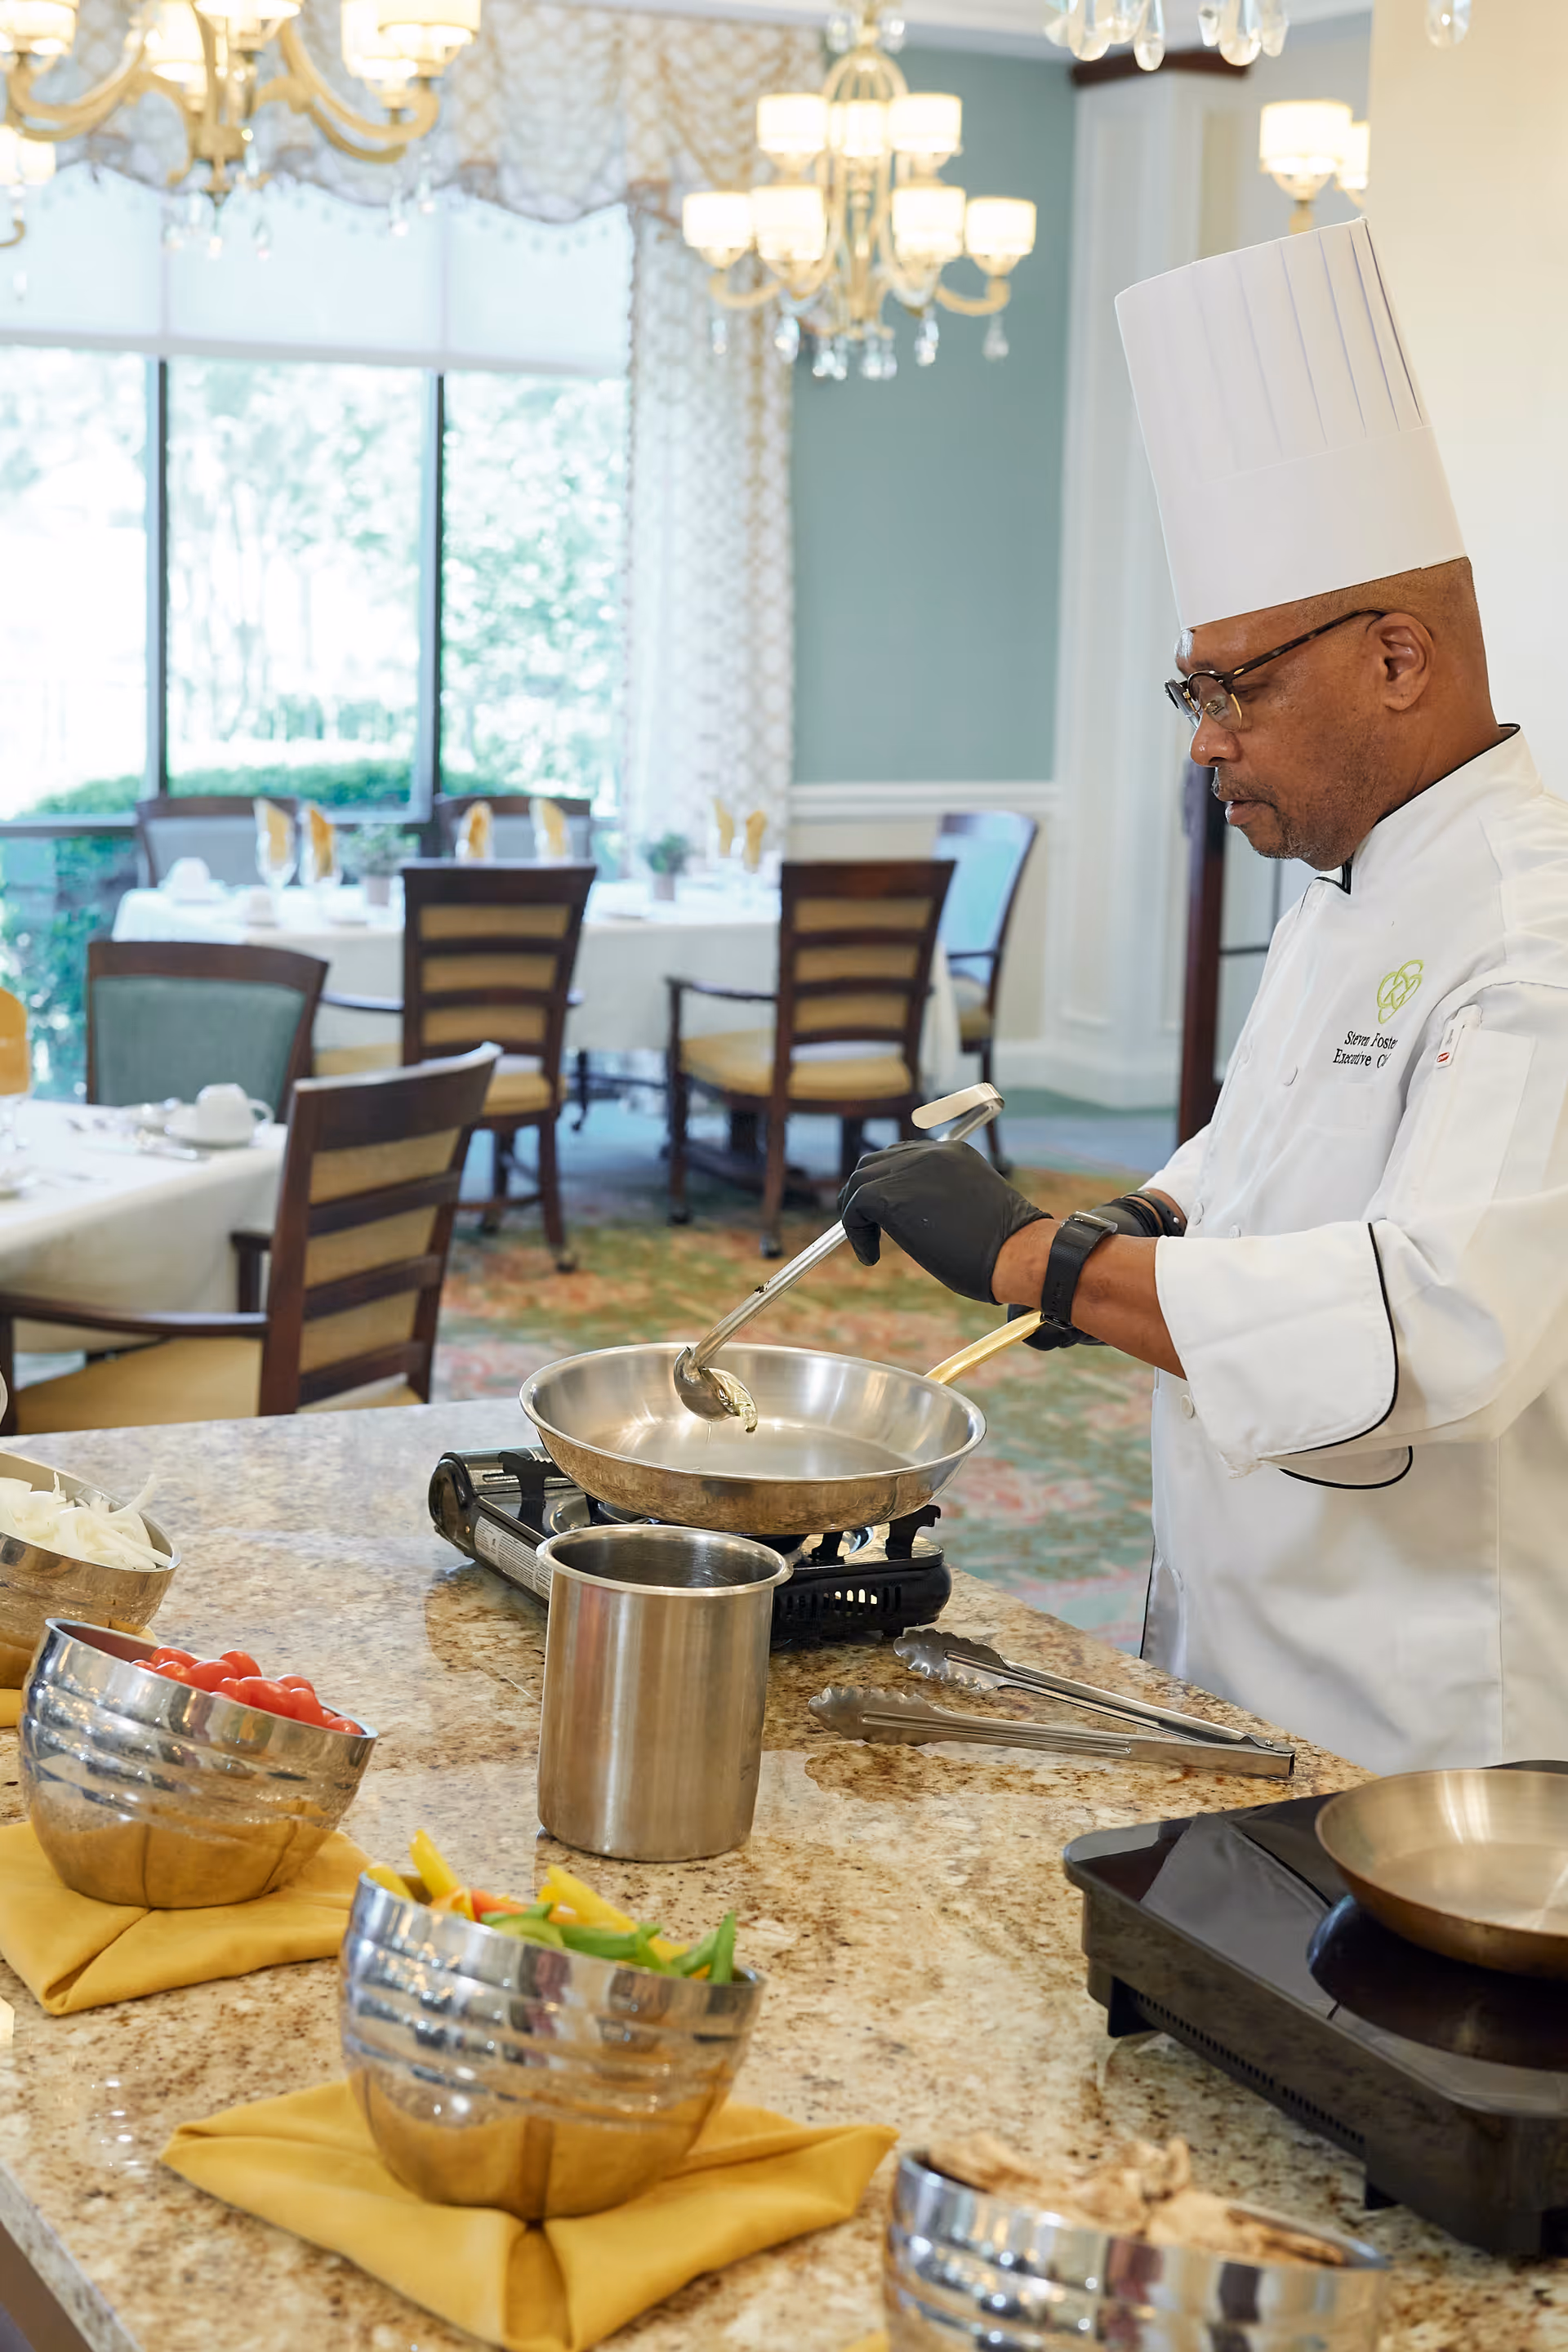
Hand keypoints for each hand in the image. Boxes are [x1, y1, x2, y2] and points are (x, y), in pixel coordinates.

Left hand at [838, 1140, 1048, 1302]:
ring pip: (860, 1181)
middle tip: (867, 1226)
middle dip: (865, 1193)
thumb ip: (940, 1202)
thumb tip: (910, 1221)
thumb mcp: (970, 1213)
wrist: (1016, 1251)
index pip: (903, 1155)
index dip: (888, 1183)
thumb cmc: (1004, 1248)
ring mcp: (910, 1170)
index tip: (886, 1214)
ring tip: (868, 1245)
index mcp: (953, 1153)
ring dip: (857, 1214)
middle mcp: (930, 1153)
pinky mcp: (891, 1194)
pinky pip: (854, 1207)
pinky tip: (871, 1257)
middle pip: (876, 1162)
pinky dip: (855, 1233)